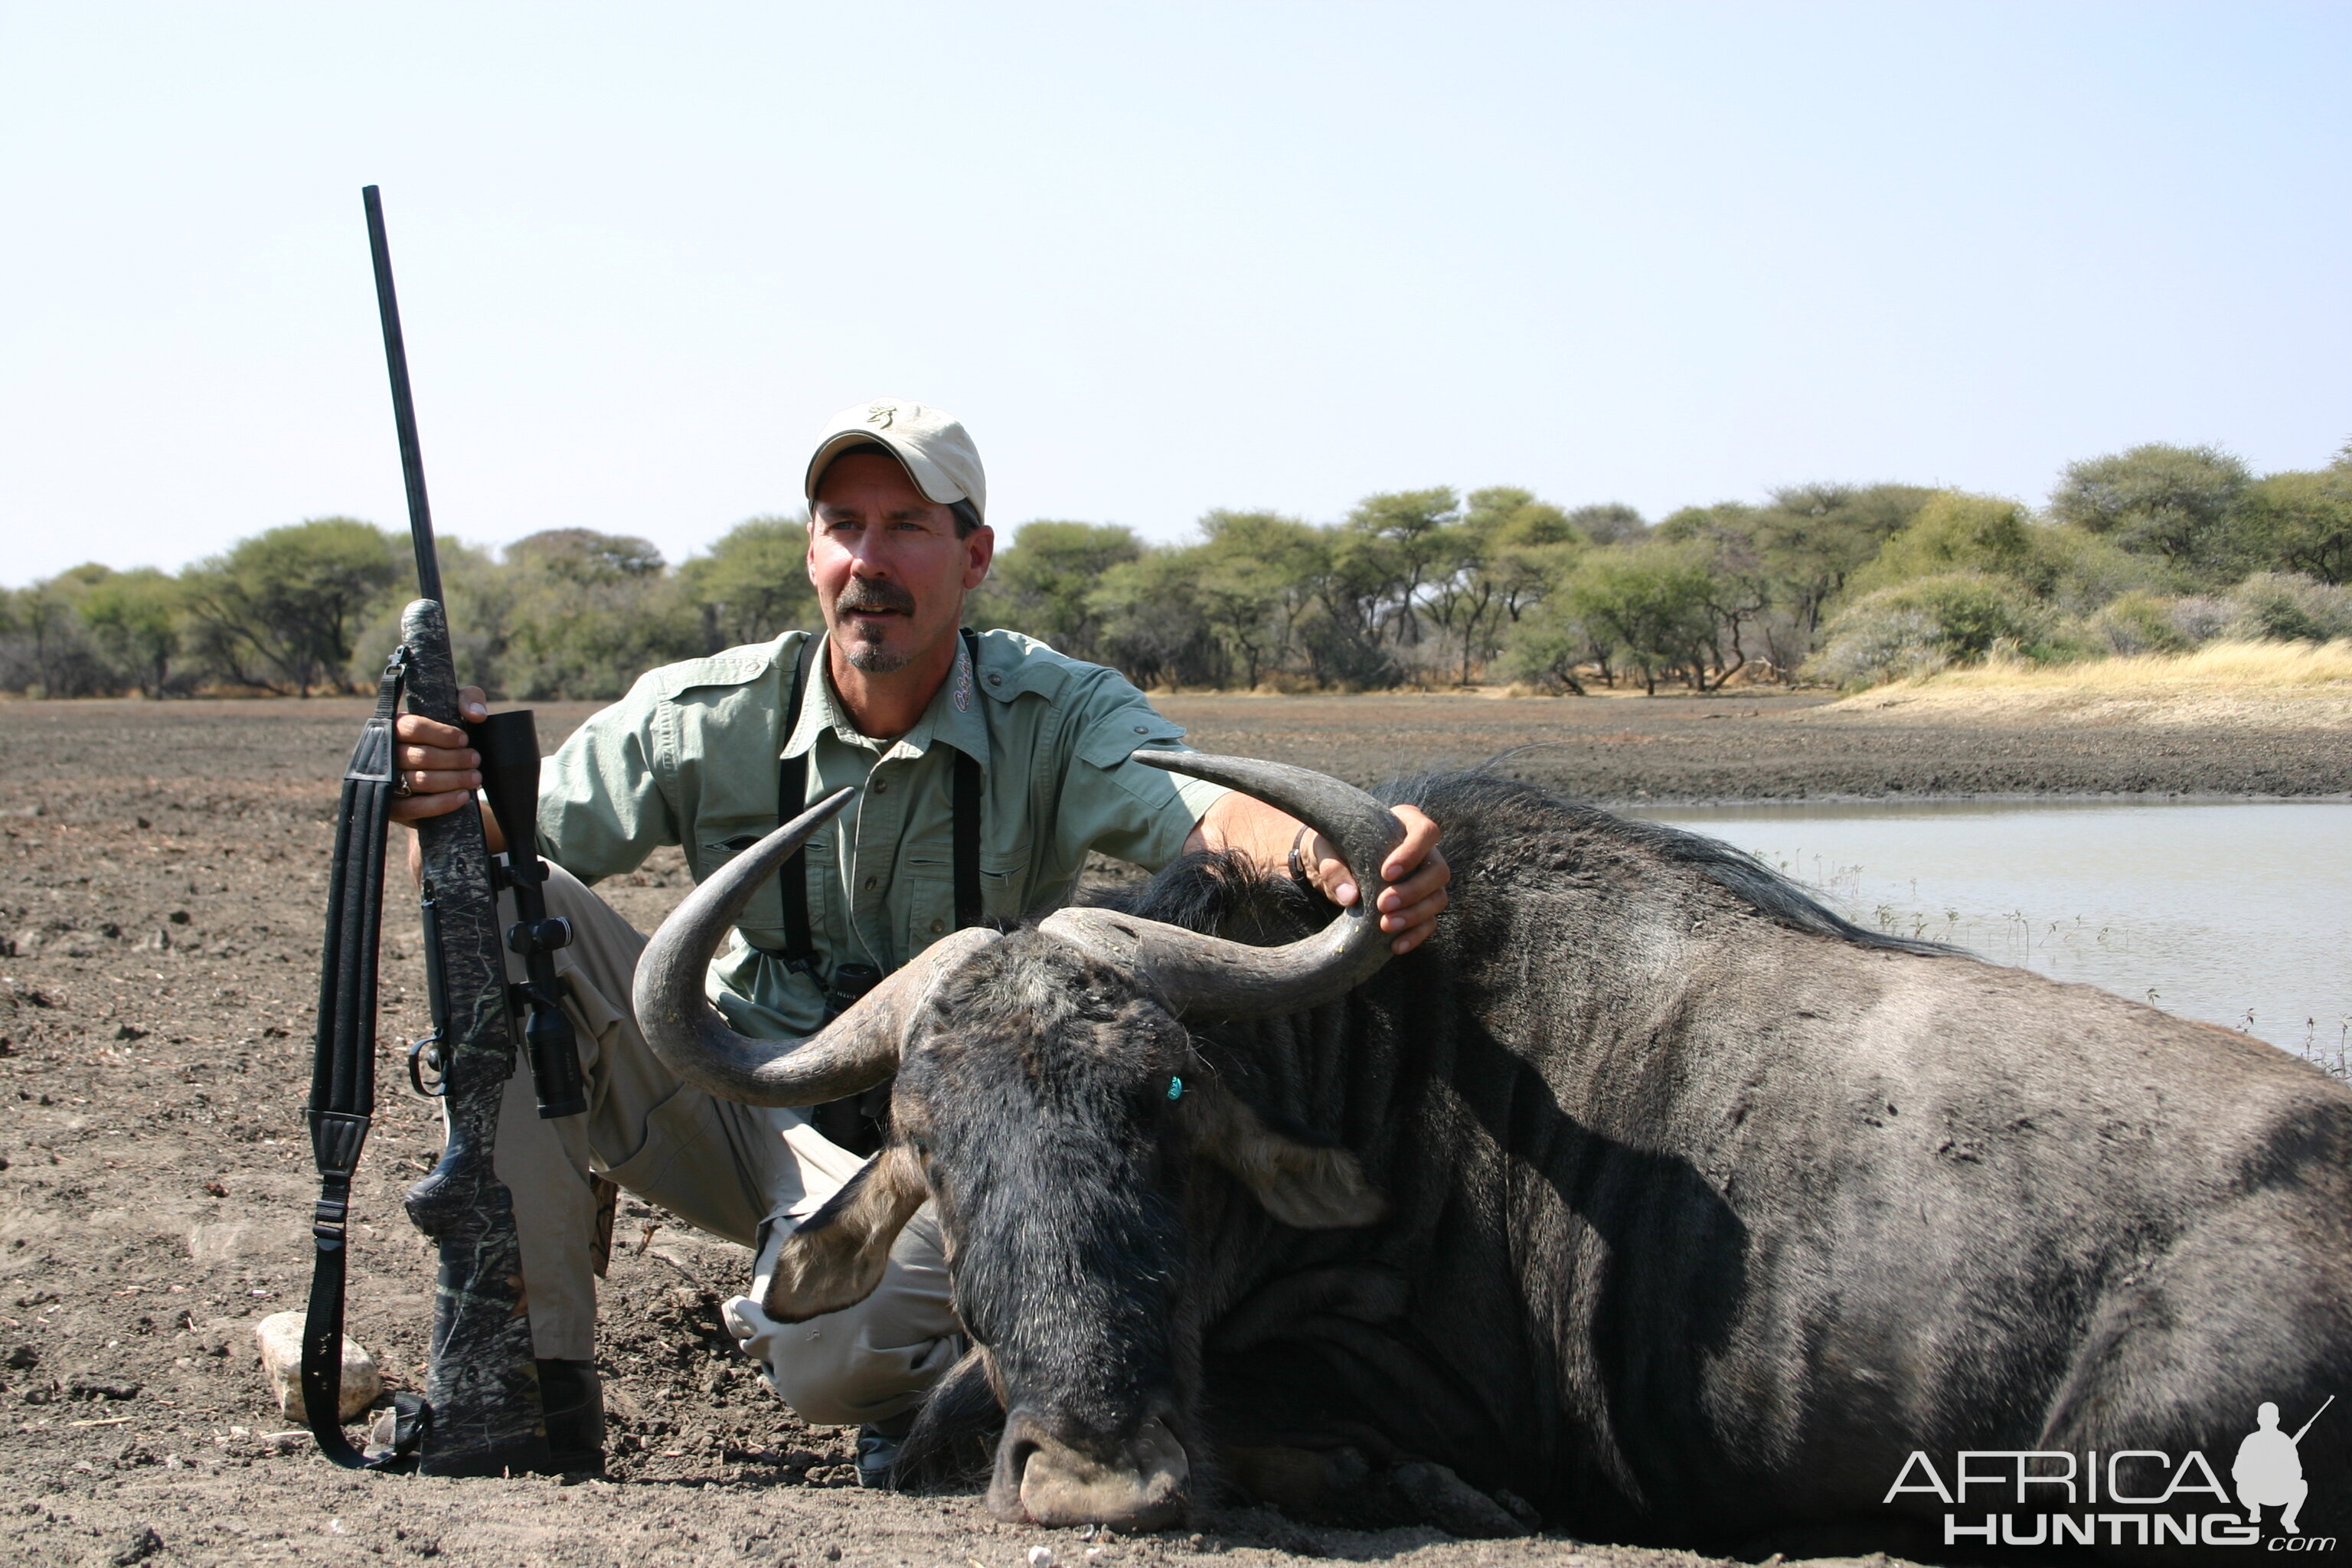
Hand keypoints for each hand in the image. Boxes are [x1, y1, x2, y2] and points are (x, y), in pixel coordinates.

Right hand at [388, 685, 490, 825]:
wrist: (443, 775)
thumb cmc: (447, 736)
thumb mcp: (458, 710)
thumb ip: (469, 700)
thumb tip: (477, 715)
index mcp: (396, 726)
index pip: (412, 727)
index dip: (442, 734)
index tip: (464, 739)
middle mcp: (385, 753)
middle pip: (421, 756)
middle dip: (454, 759)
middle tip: (475, 760)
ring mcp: (386, 781)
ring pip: (420, 781)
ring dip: (453, 779)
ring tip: (475, 778)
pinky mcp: (393, 807)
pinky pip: (416, 807)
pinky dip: (442, 803)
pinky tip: (463, 796)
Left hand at [1302, 803, 1448, 954]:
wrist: (1332, 865)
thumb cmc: (1333, 847)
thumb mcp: (1326, 850)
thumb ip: (1334, 867)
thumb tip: (1349, 896)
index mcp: (1406, 824)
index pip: (1426, 832)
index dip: (1412, 853)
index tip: (1386, 873)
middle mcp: (1424, 852)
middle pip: (1438, 870)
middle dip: (1413, 891)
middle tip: (1382, 905)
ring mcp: (1426, 880)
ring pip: (1438, 898)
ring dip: (1415, 915)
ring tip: (1386, 926)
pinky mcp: (1421, 905)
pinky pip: (1429, 922)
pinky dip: (1415, 935)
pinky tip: (1395, 945)